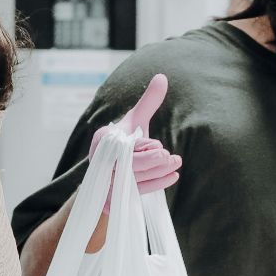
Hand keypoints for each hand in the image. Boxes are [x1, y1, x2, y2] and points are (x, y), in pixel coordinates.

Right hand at [92, 73, 180, 207]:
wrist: (108, 172)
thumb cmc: (125, 143)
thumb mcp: (135, 120)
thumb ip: (148, 102)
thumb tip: (162, 77)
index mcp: (103, 140)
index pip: (125, 146)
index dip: (144, 148)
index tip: (160, 146)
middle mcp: (100, 162)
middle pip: (129, 165)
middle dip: (153, 161)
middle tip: (172, 157)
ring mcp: (105, 182)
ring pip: (134, 180)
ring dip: (158, 172)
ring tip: (176, 162)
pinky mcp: (111, 198)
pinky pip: (134, 193)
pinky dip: (155, 184)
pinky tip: (172, 176)